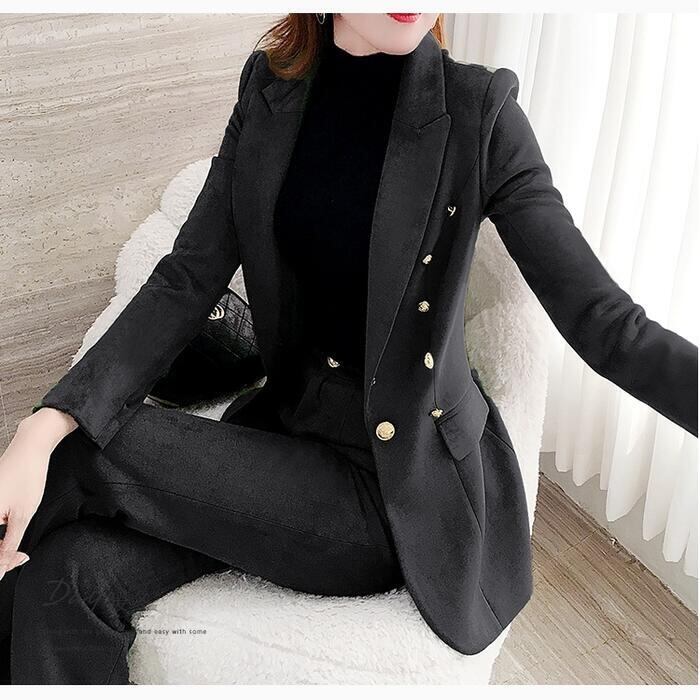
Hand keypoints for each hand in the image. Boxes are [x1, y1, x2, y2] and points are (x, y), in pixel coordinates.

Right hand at [0, 408, 76, 579]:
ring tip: (14, 548)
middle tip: (18, 556)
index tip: (19, 560)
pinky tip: (8, 534)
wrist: (30, 448)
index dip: (2, 562)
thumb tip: (1, 569)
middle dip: (0, 556)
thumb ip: (9, 545)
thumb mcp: (22, 516)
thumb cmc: (27, 476)